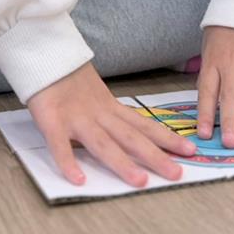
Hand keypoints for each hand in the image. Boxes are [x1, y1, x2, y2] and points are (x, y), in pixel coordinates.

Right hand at [27, 62, 196, 187]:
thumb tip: (133, 133)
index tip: (190, 150)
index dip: (166, 138)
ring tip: (140, 181)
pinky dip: (68, 162)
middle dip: (155, 156)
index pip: (143, 124)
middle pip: (130, 137)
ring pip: (102, 143)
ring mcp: (75, 118)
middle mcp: (98, 114)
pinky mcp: (51, 120)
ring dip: (121, 163)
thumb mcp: (95, 93)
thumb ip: (111, 112)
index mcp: (109, 107)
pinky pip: (59, 145)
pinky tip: (78, 180)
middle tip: (177, 174)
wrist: (44, 52)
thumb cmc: (68, 76)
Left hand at [197, 26, 233, 147]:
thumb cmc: (224, 31)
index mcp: (214, 61)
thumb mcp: (209, 48)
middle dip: (231, 120)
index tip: (204, 135)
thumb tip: (207, 107)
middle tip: (231, 143)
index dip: (204, 113)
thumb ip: (210, 75)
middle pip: (231, 94)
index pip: (207, 90)